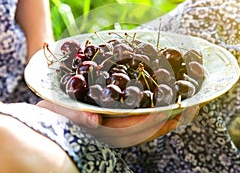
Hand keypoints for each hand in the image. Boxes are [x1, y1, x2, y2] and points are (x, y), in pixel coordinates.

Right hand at [37, 100, 198, 147]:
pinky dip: (157, 120)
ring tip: (186, 108)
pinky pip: (141, 127)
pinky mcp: (116, 128)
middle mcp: (113, 135)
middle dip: (168, 118)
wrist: (49, 121)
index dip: (154, 117)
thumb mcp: (60, 112)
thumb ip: (77, 117)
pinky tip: (168, 111)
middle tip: (190, 104)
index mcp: (102, 131)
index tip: (172, 106)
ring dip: (167, 120)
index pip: (134, 126)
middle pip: (147, 130)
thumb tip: (95, 121)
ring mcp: (116, 133)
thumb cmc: (54, 114)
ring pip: (147, 130)